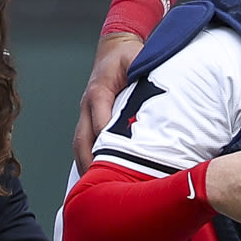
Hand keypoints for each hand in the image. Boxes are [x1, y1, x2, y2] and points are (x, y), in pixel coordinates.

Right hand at [75, 29, 146, 172]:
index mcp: (99, 91)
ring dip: (86, 166)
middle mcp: (88, 105)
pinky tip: (95, 177)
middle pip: (84, 138)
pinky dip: (88, 160)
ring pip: (80, 144)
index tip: (114, 157)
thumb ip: (144, 70)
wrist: (113, 50)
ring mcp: (86, 114)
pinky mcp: (88, 120)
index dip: (106, 137)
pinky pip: (84, 142)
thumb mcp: (137, 57)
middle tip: (101, 184)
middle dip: (90, 161)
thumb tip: (160, 86)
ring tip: (95, 190)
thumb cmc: (126, 56)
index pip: (100, 118)